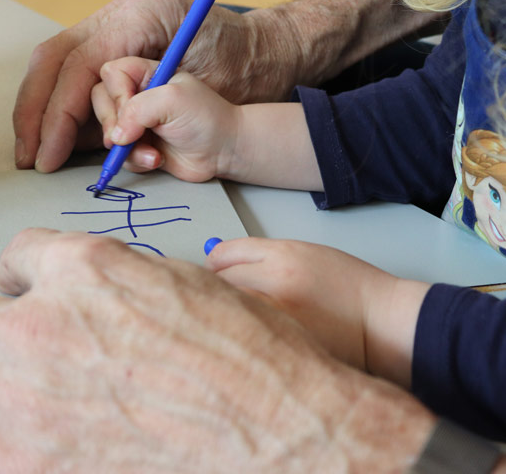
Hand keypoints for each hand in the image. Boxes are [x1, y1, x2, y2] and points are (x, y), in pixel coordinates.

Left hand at [0, 229, 433, 472]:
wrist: (280, 439)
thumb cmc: (251, 362)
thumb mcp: (185, 284)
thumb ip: (114, 278)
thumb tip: (82, 289)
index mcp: (85, 269)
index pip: (16, 254)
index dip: (25, 274)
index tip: (29, 290)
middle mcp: (42, 328)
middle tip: (16, 340)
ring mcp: (25, 402)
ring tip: (18, 393)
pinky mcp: (24, 469)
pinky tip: (17, 439)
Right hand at [13, 0, 296, 172]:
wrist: (261, 67)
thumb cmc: (239, 72)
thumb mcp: (192, 92)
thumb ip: (146, 108)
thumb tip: (109, 137)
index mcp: (138, 16)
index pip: (78, 64)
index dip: (57, 113)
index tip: (49, 153)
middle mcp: (118, 24)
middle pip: (54, 63)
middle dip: (37, 114)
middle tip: (30, 156)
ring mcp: (115, 45)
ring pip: (60, 76)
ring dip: (50, 121)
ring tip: (44, 157)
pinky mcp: (118, 68)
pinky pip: (81, 92)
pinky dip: (68, 123)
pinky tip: (60, 147)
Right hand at [91, 57, 239, 181]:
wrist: (224, 151)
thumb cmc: (206, 119)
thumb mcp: (172, 100)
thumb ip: (137, 110)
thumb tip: (115, 136)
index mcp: (147, 74)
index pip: (112, 74)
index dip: (116, 93)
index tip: (130, 109)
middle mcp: (139, 96)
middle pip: (101, 102)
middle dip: (113, 123)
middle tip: (127, 137)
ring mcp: (137, 122)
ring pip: (109, 132)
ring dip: (127, 148)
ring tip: (152, 153)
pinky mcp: (140, 146)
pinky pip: (120, 155)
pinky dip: (135, 161)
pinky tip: (156, 160)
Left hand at [205, 237, 430, 387]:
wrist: (381, 320)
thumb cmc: (349, 285)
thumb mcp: (306, 254)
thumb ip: (265, 257)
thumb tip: (224, 262)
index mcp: (285, 254)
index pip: (228, 253)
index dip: (216, 261)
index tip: (212, 267)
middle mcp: (277, 280)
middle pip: (221, 280)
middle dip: (215, 285)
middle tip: (215, 292)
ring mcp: (278, 313)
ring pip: (229, 307)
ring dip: (225, 309)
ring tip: (231, 314)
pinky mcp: (283, 340)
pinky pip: (247, 331)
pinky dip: (242, 329)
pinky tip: (247, 331)